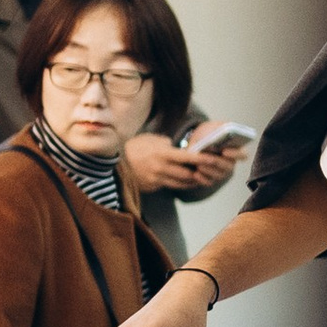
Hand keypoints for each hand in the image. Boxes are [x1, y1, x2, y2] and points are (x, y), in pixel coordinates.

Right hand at [123, 131, 237, 197]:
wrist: (113, 161)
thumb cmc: (134, 146)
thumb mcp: (150, 139)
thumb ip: (166, 144)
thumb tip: (180, 149)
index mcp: (162, 154)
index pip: (188, 158)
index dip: (202, 159)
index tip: (213, 159)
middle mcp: (161, 168)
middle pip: (187, 174)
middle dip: (199, 173)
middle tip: (209, 170)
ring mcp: (156, 179)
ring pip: (181, 184)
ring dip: (192, 181)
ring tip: (200, 177)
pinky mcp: (152, 187)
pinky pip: (170, 186)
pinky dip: (180, 184)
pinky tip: (184, 181)